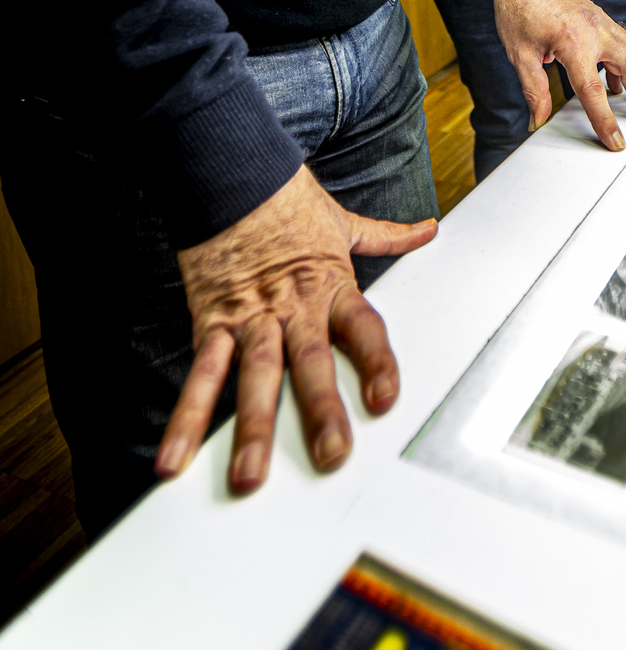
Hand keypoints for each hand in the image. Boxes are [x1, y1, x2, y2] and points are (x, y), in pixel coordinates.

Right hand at [156, 166, 436, 495]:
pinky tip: (174, 456)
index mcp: (331, 285)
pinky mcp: (211, 321)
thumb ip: (387, 237)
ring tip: (249, 476)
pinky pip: (199, 372)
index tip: (385, 400)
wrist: (230, 173)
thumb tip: (428, 231)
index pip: (363, 328)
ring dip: (251, 427)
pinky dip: (186, 416)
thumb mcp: (343, 221)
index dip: (376, 364)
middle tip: (330, 456)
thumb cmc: (288, 201)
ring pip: (254, 376)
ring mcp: (250, 317)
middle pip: (310, 362)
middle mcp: (293, 307)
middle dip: (321, 411)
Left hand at [492, 0, 625, 148]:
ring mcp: (601, 21)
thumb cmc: (519, 6)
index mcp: (572, 42)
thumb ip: (534, 89)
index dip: (604, 120)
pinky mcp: (600, 16)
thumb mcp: (520, 53)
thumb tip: (537, 118)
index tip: (615, 139)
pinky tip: (618, 77)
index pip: (594, 90)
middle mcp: (594, 30)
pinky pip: (623, 41)